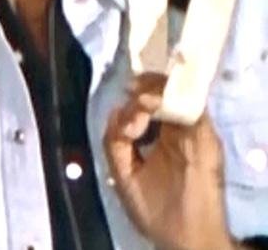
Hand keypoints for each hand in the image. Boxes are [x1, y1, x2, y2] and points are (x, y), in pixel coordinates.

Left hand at [103, 72, 235, 249]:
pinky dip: (172, 104)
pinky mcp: (205, 142)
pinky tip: (150, 105)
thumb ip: (115, 143)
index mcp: (158, 139)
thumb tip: (115, 111)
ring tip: (139, 98)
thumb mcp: (123, 172)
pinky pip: (194, 113)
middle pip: (165, 96)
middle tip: (132, 89)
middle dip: (145, 86)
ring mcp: (192, 136)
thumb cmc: (153, 208)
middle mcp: (176, 133)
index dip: (133, 98)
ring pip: (179, 98)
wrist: (182, 237)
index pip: (147, 106)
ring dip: (157, 91)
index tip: (122, 100)